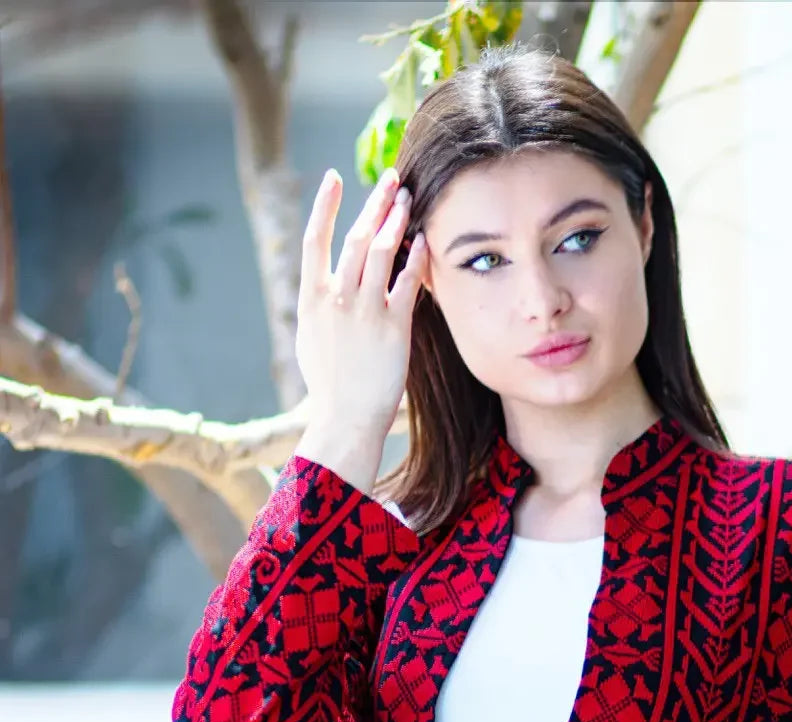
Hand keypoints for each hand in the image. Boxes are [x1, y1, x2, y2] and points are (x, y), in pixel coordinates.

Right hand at [295, 166, 427, 456]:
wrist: (345, 418)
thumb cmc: (330, 385)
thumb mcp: (312, 340)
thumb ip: (320, 306)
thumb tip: (324, 285)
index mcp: (312, 299)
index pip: (315, 239)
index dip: (325, 206)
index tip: (334, 178)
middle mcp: (337, 298)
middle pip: (356, 237)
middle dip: (374, 203)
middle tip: (391, 180)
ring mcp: (365, 311)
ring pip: (381, 252)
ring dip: (396, 221)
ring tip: (408, 200)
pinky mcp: (393, 327)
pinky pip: (407, 282)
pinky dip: (415, 258)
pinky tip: (424, 241)